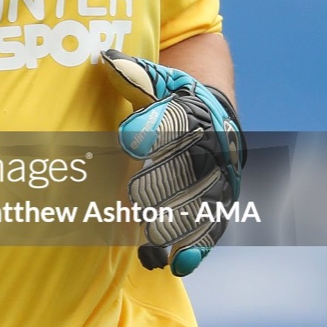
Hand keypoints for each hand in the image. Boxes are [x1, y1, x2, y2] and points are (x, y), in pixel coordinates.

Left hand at [102, 51, 245, 276]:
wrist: (214, 114)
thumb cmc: (174, 96)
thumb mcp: (156, 80)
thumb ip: (132, 75)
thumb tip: (106, 59)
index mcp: (194, 113)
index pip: (174, 120)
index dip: (153, 129)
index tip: (127, 140)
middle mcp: (212, 147)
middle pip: (188, 169)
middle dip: (163, 185)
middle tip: (136, 199)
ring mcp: (220, 178)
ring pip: (201, 204)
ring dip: (179, 225)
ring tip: (155, 246)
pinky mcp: (221, 203)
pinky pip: (212, 226)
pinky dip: (198, 247)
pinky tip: (178, 266)